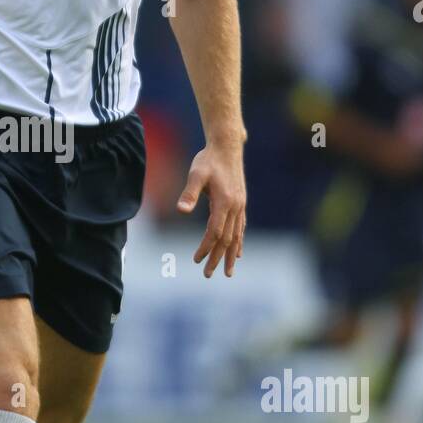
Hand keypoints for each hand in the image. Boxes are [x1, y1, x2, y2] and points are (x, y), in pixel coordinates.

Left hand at [176, 141, 246, 277]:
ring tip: (227, 272)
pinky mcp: (240, 204)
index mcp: (225, 202)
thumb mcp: (195, 174)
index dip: (206, 247)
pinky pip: (241, 228)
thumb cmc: (208, 160)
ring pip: (236, 236)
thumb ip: (189, 193)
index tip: (196, 259)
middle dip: (218, 258)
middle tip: (208, 274)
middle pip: (227, 239)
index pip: (215, 232)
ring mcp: (240, 206)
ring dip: (230, 255)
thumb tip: (181, 211)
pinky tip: (237, 253)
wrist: (227, 147)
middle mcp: (236, 207)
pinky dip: (239, 242)